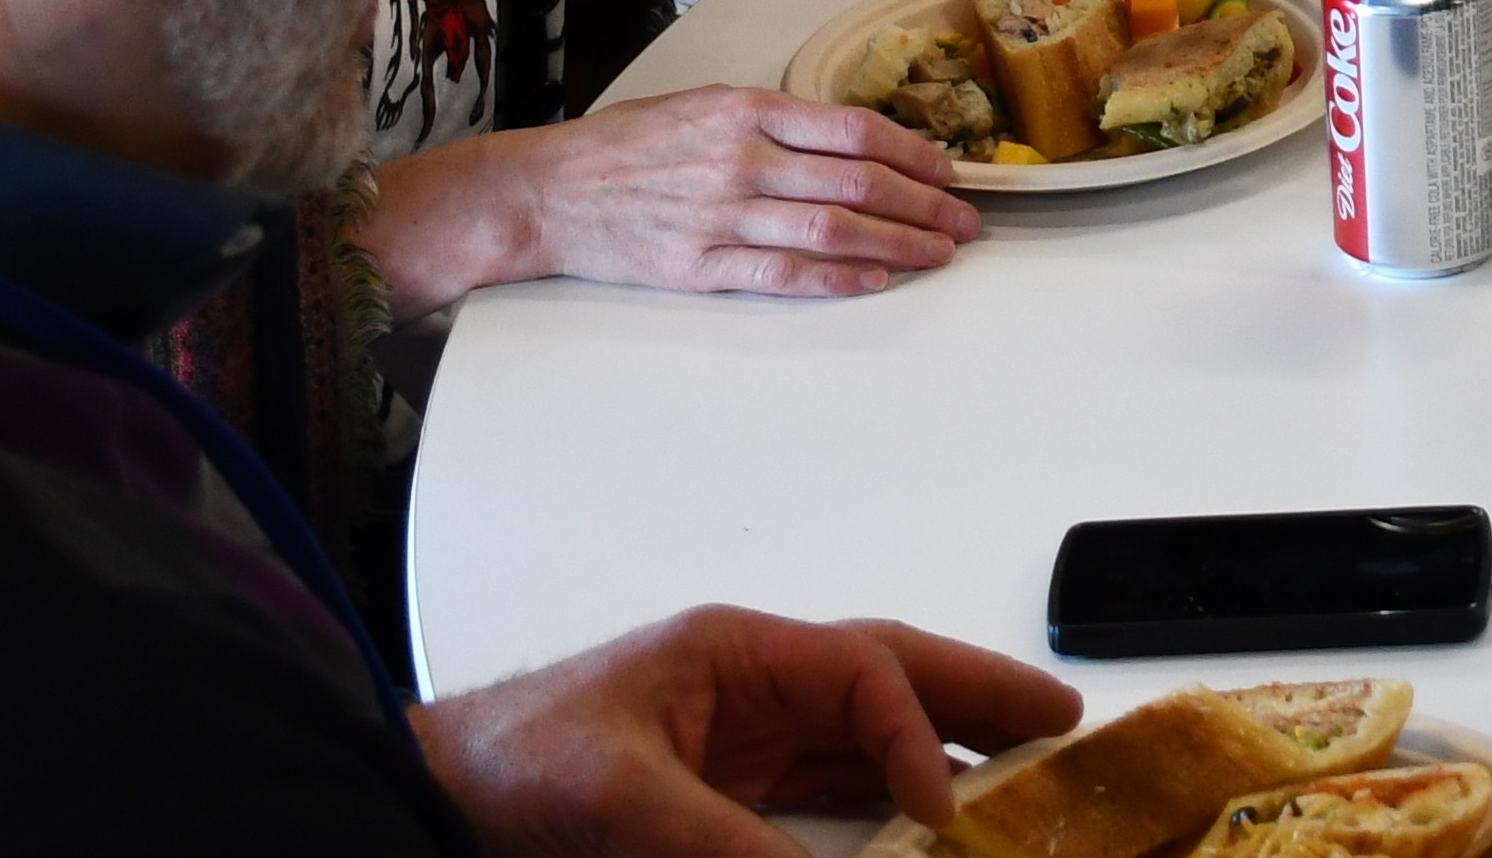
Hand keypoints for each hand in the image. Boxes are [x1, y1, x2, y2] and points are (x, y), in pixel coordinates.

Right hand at [374, 88, 979, 311]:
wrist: (547, 192)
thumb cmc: (626, 147)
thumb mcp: (701, 106)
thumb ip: (771, 121)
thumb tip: (850, 141)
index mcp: (745, 109)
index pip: (852, 127)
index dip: (912, 152)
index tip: (948, 171)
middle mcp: (741, 158)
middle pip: (858, 180)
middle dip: (924, 204)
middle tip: (966, 221)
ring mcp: (721, 214)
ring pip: (833, 226)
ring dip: (898, 242)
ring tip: (940, 254)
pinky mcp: (700, 265)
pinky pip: (784, 271)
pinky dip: (838, 277)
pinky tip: (876, 280)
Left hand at [421, 606, 1077, 857]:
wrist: (427, 804)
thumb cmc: (505, 770)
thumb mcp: (620, 804)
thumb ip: (726, 845)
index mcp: (734, 653)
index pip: (860, 673)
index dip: (915, 733)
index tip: (939, 812)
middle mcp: (753, 686)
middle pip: (890, 676)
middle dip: (979, 694)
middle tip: (1064, 721)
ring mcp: (744, 740)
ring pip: (871, 734)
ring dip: (948, 751)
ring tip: (1027, 771)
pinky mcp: (727, 795)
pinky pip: (832, 792)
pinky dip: (890, 803)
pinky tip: (932, 831)